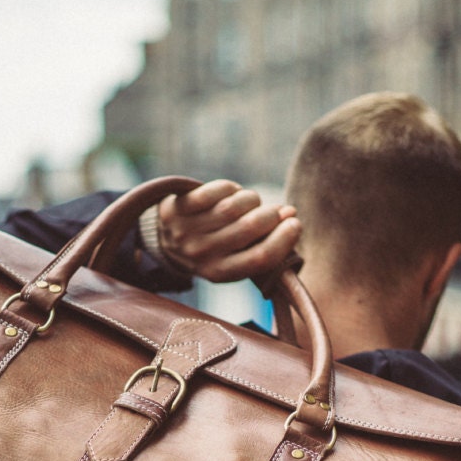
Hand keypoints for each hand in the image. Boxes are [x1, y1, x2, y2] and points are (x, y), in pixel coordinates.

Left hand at [158, 179, 300, 282]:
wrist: (165, 241)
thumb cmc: (214, 247)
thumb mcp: (234, 257)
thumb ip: (263, 244)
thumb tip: (292, 217)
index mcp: (220, 273)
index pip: (260, 258)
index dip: (284, 239)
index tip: (295, 223)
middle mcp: (201, 256)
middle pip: (249, 228)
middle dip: (271, 215)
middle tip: (277, 210)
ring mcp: (186, 232)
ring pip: (232, 207)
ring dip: (250, 199)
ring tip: (251, 201)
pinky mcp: (176, 210)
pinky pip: (214, 191)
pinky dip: (230, 188)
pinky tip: (231, 193)